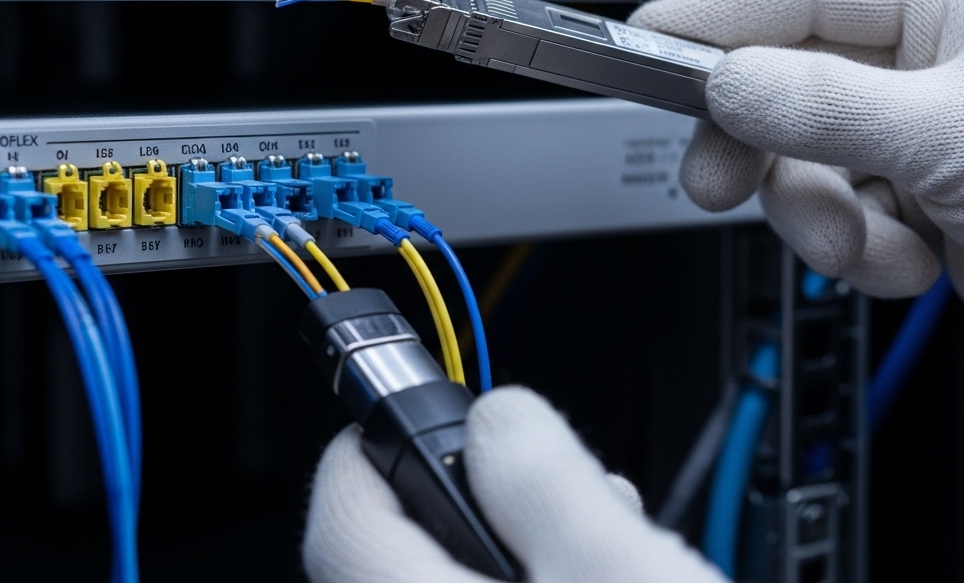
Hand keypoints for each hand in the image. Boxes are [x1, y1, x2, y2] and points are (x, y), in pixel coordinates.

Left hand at [303, 387, 725, 582]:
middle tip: (536, 472)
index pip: (341, 509)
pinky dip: (522, 582)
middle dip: (466, 493)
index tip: (400, 399)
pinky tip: (597, 578)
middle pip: (393, 550)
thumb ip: (548, 477)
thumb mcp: (621, 565)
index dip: (369, 434)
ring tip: (599, 537)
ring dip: (507, 546)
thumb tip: (501, 416)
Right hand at [630, 0, 963, 367]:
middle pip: (782, 85)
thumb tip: (730, 83)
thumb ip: (826, 105)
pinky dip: (863, 251)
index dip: (718, 16)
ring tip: (872, 240)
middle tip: (720, 181)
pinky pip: (838, 217)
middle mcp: (923, 64)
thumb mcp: (952, 134)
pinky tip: (914, 260)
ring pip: (803, 164)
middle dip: (759, 145)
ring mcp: (915, 135)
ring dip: (824, 217)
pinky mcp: (916, 199)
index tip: (650, 44)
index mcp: (944, 6)